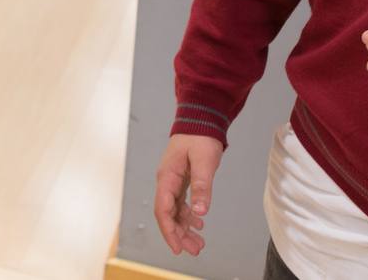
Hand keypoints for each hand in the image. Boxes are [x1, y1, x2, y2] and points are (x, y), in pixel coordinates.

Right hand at [153, 133, 224, 255]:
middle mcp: (166, 181)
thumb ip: (201, 186)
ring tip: (198, 243)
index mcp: (167, 177)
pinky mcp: (180, 179)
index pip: (163, 210)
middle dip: (178, 234)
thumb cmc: (200, 135)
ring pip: (174, 211)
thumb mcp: (204, 161)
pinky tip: (199, 223)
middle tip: (194, 250)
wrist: (199, 118)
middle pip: (167, 214)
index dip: (169, 231)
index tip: (178, 247)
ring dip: (184, 227)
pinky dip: (188, 215)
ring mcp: (172, 180)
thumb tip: (201, 211)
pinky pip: (180, 203)